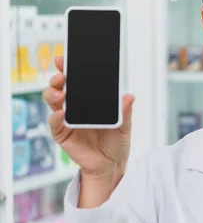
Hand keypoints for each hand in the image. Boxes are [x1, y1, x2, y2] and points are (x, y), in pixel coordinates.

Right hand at [43, 56, 134, 184]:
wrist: (111, 164)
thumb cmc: (116, 142)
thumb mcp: (125, 126)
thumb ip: (125, 112)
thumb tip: (129, 96)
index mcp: (88, 100)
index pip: (76, 81)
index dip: (69, 69)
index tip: (65, 58)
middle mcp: (74, 106)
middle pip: (60, 87)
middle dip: (58, 78)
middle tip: (62, 75)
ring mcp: (66, 120)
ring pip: (53, 101)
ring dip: (54, 94)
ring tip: (62, 93)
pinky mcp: (62, 134)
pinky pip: (55, 124)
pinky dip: (55, 118)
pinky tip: (60, 114)